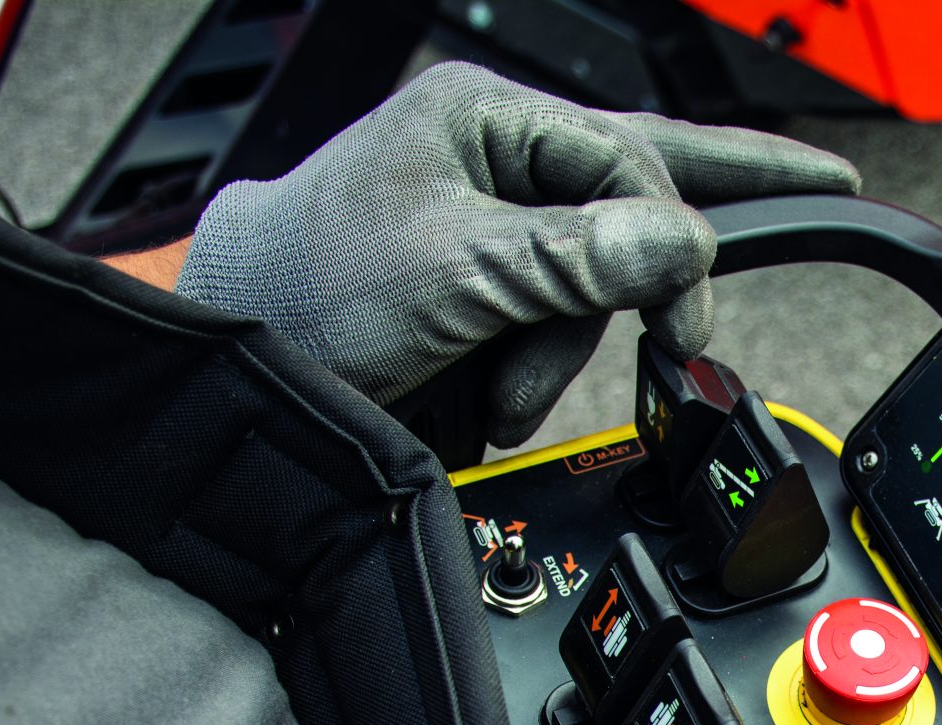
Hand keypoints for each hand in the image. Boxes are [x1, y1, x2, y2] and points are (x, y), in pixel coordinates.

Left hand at [174, 62, 858, 445]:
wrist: (239, 373)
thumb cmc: (303, 291)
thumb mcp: (456, 274)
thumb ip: (576, 258)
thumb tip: (681, 243)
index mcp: (481, 115)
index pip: (627, 158)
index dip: (668, 239)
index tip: (683, 317)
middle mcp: (490, 157)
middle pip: (626, 206)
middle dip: (623, 291)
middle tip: (701, 312)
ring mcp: (488, 224)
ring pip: (590, 283)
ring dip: (555, 354)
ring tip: (501, 391)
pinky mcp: (482, 288)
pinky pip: (554, 322)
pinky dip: (534, 372)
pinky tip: (497, 392)